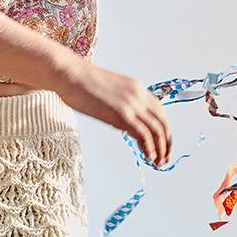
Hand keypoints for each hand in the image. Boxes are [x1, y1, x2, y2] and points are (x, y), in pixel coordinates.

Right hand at [51, 56, 173, 167]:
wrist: (69, 74)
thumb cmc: (81, 83)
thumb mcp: (109, 93)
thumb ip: (122, 107)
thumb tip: (126, 125)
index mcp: (137, 88)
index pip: (159, 112)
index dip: (164, 131)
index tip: (162, 145)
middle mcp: (139, 95)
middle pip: (163, 122)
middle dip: (166, 143)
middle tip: (164, 159)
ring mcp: (132, 104)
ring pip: (157, 130)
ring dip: (160, 149)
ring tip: (158, 162)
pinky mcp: (122, 114)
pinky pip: (144, 134)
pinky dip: (149, 148)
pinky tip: (148, 157)